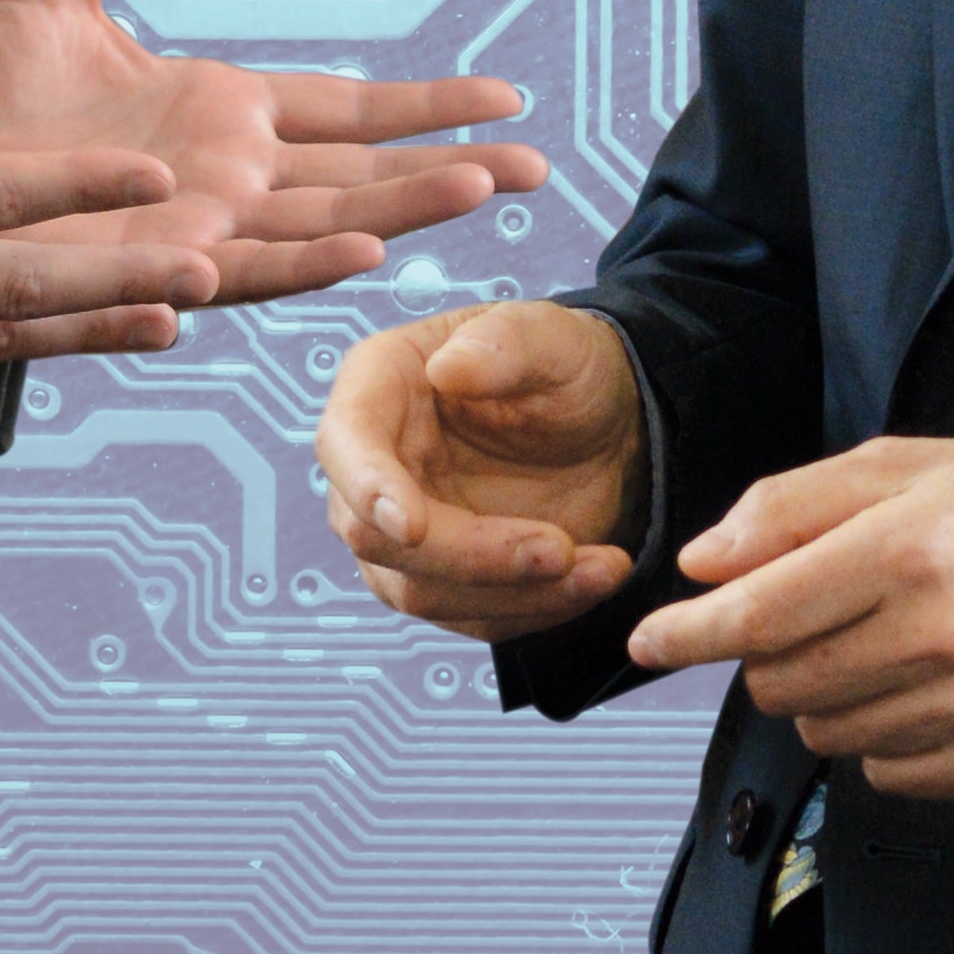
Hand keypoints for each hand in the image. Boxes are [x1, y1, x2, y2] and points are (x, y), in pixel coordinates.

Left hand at [0, 0, 551, 309]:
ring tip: (473, 194)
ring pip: (318, 227)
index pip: (347, 106)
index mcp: (223, 110)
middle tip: (538, 170)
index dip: (424, 103)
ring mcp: (199, 230)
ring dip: (394, 213)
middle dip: (445, 171)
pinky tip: (356, 258)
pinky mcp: (151, 274)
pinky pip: (233, 275)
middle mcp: (230, 177)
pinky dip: (293, 268)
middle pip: (359, 175)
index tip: (507, 96)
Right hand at [316, 300, 647, 640]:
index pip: (345, 443)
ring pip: (420, 590)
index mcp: (380, 385)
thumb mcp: (554, 337)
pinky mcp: (445, 577)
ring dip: (513, 592)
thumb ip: (504, 343)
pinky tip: (594, 577)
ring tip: (602, 566)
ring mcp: (402, 527)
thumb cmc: (567, 365)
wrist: (607, 425)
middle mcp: (375, 462)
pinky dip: (535, 610)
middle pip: (374, 536)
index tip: (411, 525)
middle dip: (469, 556)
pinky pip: (470, 616)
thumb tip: (447, 370)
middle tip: (561, 549)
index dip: (367, 488)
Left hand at [621, 437, 953, 798]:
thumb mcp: (907, 464)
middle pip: (781, 680)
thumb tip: (704, 562)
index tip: (649, 641)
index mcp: (909, 546)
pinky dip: (879, 738)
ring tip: (880, 643)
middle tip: (812, 615)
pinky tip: (919, 687)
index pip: (759, 610)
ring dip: (824, 695)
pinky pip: (884, 774)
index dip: (689, 631)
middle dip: (767, 653)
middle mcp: (939, 632)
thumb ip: (793, 506)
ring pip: (826, 733)